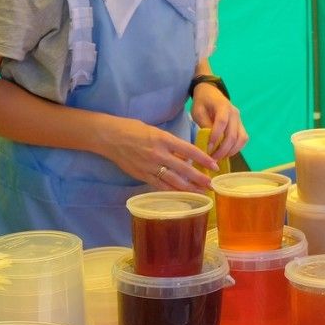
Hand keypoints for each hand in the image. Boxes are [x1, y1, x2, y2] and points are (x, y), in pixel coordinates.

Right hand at [95, 115, 218, 190]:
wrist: (110, 137)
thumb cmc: (133, 129)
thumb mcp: (156, 131)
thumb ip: (170, 144)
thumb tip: (185, 156)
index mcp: (164, 139)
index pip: (189, 150)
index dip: (203, 159)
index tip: (214, 165)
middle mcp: (159, 154)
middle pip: (184, 169)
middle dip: (199, 178)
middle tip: (211, 184)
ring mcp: (150, 166)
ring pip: (173, 180)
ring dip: (188, 188)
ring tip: (201, 193)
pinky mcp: (142, 175)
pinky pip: (160, 185)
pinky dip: (172, 191)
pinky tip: (181, 195)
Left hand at [189, 82, 245, 161]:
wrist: (211, 92)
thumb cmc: (202, 102)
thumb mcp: (198, 111)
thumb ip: (204, 124)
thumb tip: (209, 142)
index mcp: (223, 106)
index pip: (222, 122)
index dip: (216, 136)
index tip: (208, 148)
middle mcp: (234, 113)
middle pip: (233, 134)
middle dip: (223, 149)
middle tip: (212, 159)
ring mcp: (240, 119)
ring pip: (241, 139)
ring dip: (231, 151)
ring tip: (219, 158)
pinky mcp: (241, 125)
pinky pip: (243, 139)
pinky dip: (237, 148)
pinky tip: (226, 153)